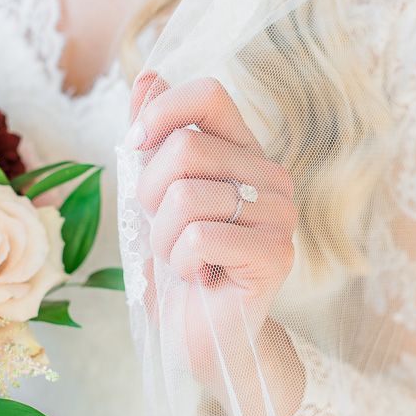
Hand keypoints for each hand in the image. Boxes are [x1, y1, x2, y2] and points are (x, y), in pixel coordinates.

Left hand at [129, 72, 297, 391]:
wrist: (207, 339)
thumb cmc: (184, 268)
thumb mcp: (157, 199)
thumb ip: (154, 141)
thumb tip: (146, 75)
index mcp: (244, 153)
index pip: (208, 94)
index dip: (161, 114)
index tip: (136, 149)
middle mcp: (270, 176)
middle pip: (186, 147)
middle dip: (150, 195)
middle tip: (164, 232)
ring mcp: (278, 215)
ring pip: (186, 197)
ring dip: (164, 240)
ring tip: (184, 261)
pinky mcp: (274, 254)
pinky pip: (199, 238)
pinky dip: (182, 264)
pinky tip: (199, 277)